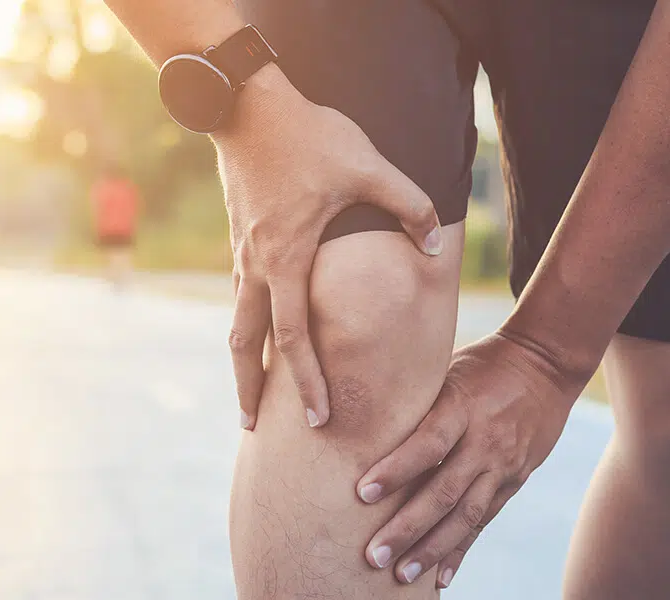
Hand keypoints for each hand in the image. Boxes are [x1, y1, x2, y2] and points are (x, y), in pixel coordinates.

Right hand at [219, 68, 444, 430]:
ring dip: (241, 361)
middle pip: (245, 345)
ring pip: (236, 321)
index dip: (309, 383)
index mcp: (286, 260)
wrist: (248, 105)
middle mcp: (257, 266)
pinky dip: (245, 324)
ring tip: (247, 393)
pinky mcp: (238, 237)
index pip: (295, 340)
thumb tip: (433, 248)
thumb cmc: (309, 136)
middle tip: (253, 428)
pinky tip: (256, 332)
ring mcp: (241, 253)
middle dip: (249, 390)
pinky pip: (239, 294)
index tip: (321, 418)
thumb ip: (408, 207)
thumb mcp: (368, 167)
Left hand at [355, 330, 589, 588]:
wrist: (546, 364)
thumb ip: (415, 399)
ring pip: (465, 515)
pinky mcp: (514, 480)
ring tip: (402, 575)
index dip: (395, 470)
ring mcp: (502, 464)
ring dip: (432, 549)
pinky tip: (441, 576)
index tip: (362, 493)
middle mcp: (484, 440)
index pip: (426, 444)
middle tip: (374, 555)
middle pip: (443, 491)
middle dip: (408, 527)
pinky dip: (461, 549)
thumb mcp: (447, 369)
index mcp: (461, 406)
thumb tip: (362, 417)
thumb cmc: (481, 362)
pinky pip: (484, 520)